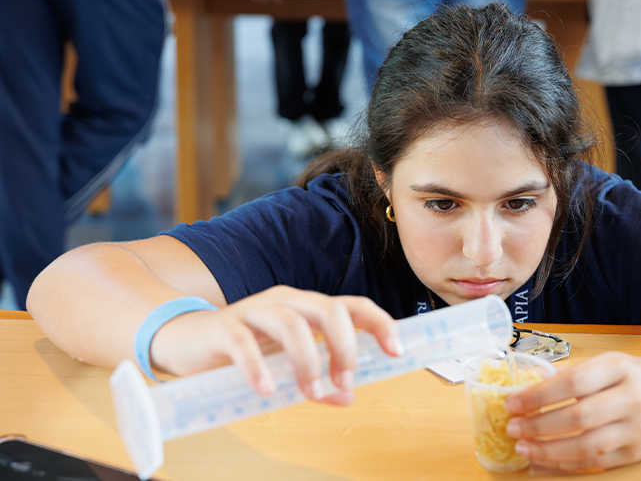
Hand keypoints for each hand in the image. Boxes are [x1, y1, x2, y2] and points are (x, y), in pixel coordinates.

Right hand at [150, 286, 402, 404]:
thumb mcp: (286, 368)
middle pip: (327, 309)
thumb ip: (318, 381)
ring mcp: (254, 310)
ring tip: (310, 392)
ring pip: (291, 324)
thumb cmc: (243, 351)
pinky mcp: (224, 327)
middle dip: (344, 347)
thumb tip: (348, 398)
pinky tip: (268, 390)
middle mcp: (285, 301)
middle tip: (345, 382)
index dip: (379, 323)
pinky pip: (243, 342)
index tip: (397, 351)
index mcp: (305, 308)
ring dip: (307, 360)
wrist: (184, 340)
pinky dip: (258, 367)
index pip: (351, 305)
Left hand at [504, 352, 640, 471]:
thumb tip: (528, 384)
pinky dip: (567, 464)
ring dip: (549, 450)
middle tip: (513, 428)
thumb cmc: (636, 376)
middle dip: (539, 426)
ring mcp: (637, 428)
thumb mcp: (608, 363)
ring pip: (587, 446)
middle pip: (579, 417)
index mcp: (618, 368)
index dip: (539, 395)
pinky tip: (545, 461)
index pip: (574, 382)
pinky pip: (597, 463)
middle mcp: (631, 398)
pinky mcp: (638, 452)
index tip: (513, 403)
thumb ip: (572, 373)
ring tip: (523, 448)